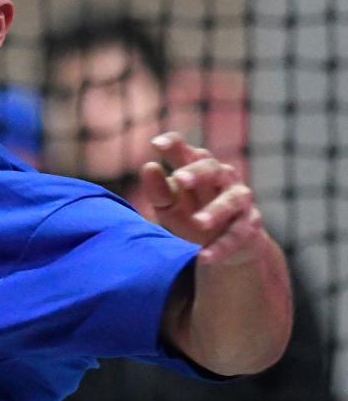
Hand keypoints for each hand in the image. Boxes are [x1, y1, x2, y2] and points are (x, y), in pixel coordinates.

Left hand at [140, 132, 264, 266]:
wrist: (225, 245)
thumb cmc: (190, 215)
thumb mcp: (170, 205)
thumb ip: (158, 189)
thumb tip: (148, 167)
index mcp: (199, 168)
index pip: (187, 151)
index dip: (174, 145)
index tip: (156, 143)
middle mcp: (222, 178)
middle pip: (212, 169)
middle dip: (197, 173)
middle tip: (179, 178)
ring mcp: (239, 201)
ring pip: (231, 201)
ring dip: (216, 211)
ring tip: (199, 222)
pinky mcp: (250, 227)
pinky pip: (237, 236)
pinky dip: (222, 247)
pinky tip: (204, 257)